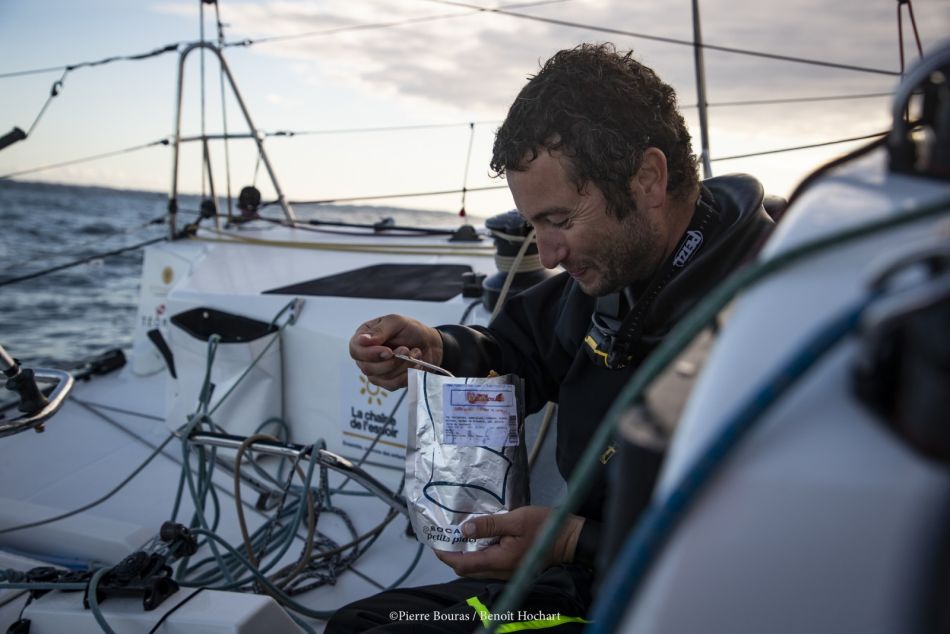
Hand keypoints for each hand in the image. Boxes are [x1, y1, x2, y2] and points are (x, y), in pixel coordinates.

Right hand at [349, 314, 442, 389]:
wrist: (429, 344)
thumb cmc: (411, 330)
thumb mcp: (396, 322)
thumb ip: (380, 331)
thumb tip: (362, 340)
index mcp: (364, 338)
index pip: (355, 350)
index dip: (370, 354)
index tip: (388, 351)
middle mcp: (366, 356)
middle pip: (367, 368)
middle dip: (391, 361)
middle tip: (406, 349)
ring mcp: (376, 371)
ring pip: (382, 377)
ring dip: (403, 365)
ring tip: (414, 353)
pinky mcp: (387, 382)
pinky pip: (393, 385)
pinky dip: (407, 374)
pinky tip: (415, 364)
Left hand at [434, 506, 584, 579]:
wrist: (570, 538)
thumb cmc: (545, 526)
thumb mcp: (516, 519)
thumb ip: (490, 525)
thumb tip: (464, 529)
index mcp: (499, 561)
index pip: (463, 564)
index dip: (446, 555)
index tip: (435, 542)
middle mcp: (500, 571)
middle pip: (467, 569)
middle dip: (453, 554)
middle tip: (445, 535)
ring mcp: (507, 571)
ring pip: (478, 568)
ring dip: (466, 554)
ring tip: (459, 534)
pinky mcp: (512, 566)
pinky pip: (489, 564)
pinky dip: (479, 553)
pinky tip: (479, 537)